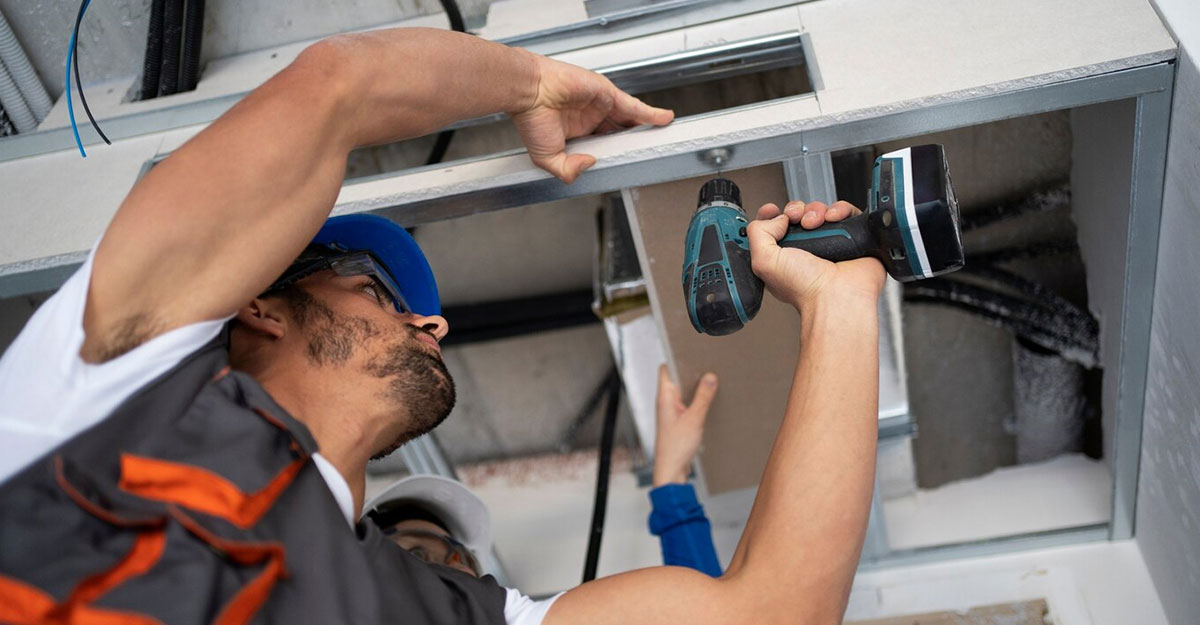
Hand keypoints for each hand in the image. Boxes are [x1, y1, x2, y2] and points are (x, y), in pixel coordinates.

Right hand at [509, 54, 673, 182]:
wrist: (530, 92)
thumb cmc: (531, 118)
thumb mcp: (546, 157)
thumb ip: (567, 169)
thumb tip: (590, 164)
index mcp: (577, 135)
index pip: (604, 147)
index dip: (616, 154)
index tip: (627, 164)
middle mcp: (591, 119)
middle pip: (621, 133)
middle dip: (635, 142)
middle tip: (650, 151)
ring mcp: (601, 106)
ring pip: (630, 120)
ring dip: (646, 129)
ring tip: (663, 138)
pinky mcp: (607, 94)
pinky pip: (634, 106)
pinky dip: (651, 113)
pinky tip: (665, 119)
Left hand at [653, 365, 717, 486]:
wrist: (671, 471)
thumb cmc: (676, 448)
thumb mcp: (694, 419)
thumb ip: (703, 397)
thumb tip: (710, 376)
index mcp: (665, 396)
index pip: (666, 368)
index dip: (677, 358)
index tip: (692, 350)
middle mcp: (666, 401)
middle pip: (677, 378)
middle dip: (692, 372)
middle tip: (710, 365)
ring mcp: (671, 411)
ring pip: (684, 392)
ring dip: (697, 388)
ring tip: (714, 381)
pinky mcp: (678, 420)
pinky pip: (688, 404)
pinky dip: (698, 401)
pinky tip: (711, 401)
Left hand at [747, 200, 885, 310]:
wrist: (837, 294)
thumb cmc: (805, 288)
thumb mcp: (763, 262)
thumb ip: (758, 233)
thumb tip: (776, 218)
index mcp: (783, 256)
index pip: (773, 227)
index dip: (771, 215)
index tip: (772, 210)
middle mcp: (805, 249)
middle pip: (798, 214)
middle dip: (794, 210)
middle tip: (795, 218)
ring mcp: (829, 242)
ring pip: (820, 211)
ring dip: (815, 211)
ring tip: (814, 224)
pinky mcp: (851, 237)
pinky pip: (845, 212)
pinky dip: (839, 210)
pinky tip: (833, 219)